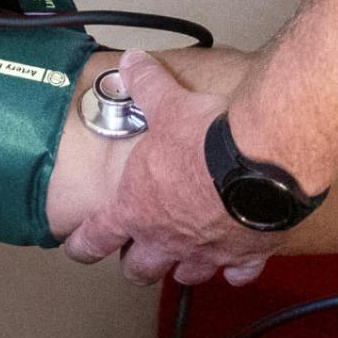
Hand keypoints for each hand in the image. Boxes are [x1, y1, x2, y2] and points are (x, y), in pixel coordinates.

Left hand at [60, 50, 283, 286]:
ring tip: (185, 261)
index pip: (96, 237)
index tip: (79, 248)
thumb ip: (147, 85)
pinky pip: (237, 273)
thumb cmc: (205, 139)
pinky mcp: (245, 254)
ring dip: (184, 269)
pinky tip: (236, 263)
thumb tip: (132, 62)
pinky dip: (235, 270)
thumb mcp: (168, 104)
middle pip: (141, 268)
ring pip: (187, 275)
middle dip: (137, 264)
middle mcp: (167, 238)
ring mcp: (206, 251)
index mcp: (136, 207)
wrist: (258, 161)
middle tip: (137, 257)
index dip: (82, 245)